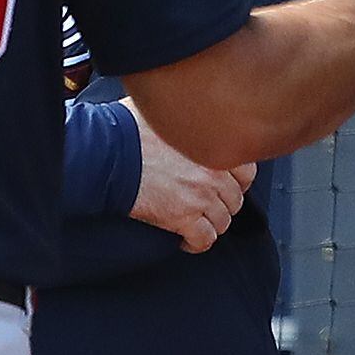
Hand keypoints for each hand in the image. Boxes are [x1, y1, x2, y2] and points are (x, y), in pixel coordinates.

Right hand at [127, 105, 254, 252]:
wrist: (108, 155)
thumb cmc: (128, 129)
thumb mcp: (164, 112)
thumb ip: (184, 119)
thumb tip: (180, 114)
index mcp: (213, 144)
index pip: (247, 170)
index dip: (235, 180)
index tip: (223, 183)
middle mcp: (214, 172)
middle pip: (235, 199)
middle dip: (221, 204)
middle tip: (204, 204)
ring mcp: (201, 196)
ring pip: (222, 222)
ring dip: (209, 223)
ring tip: (194, 221)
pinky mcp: (183, 218)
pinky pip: (204, 240)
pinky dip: (196, 243)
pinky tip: (184, 238)